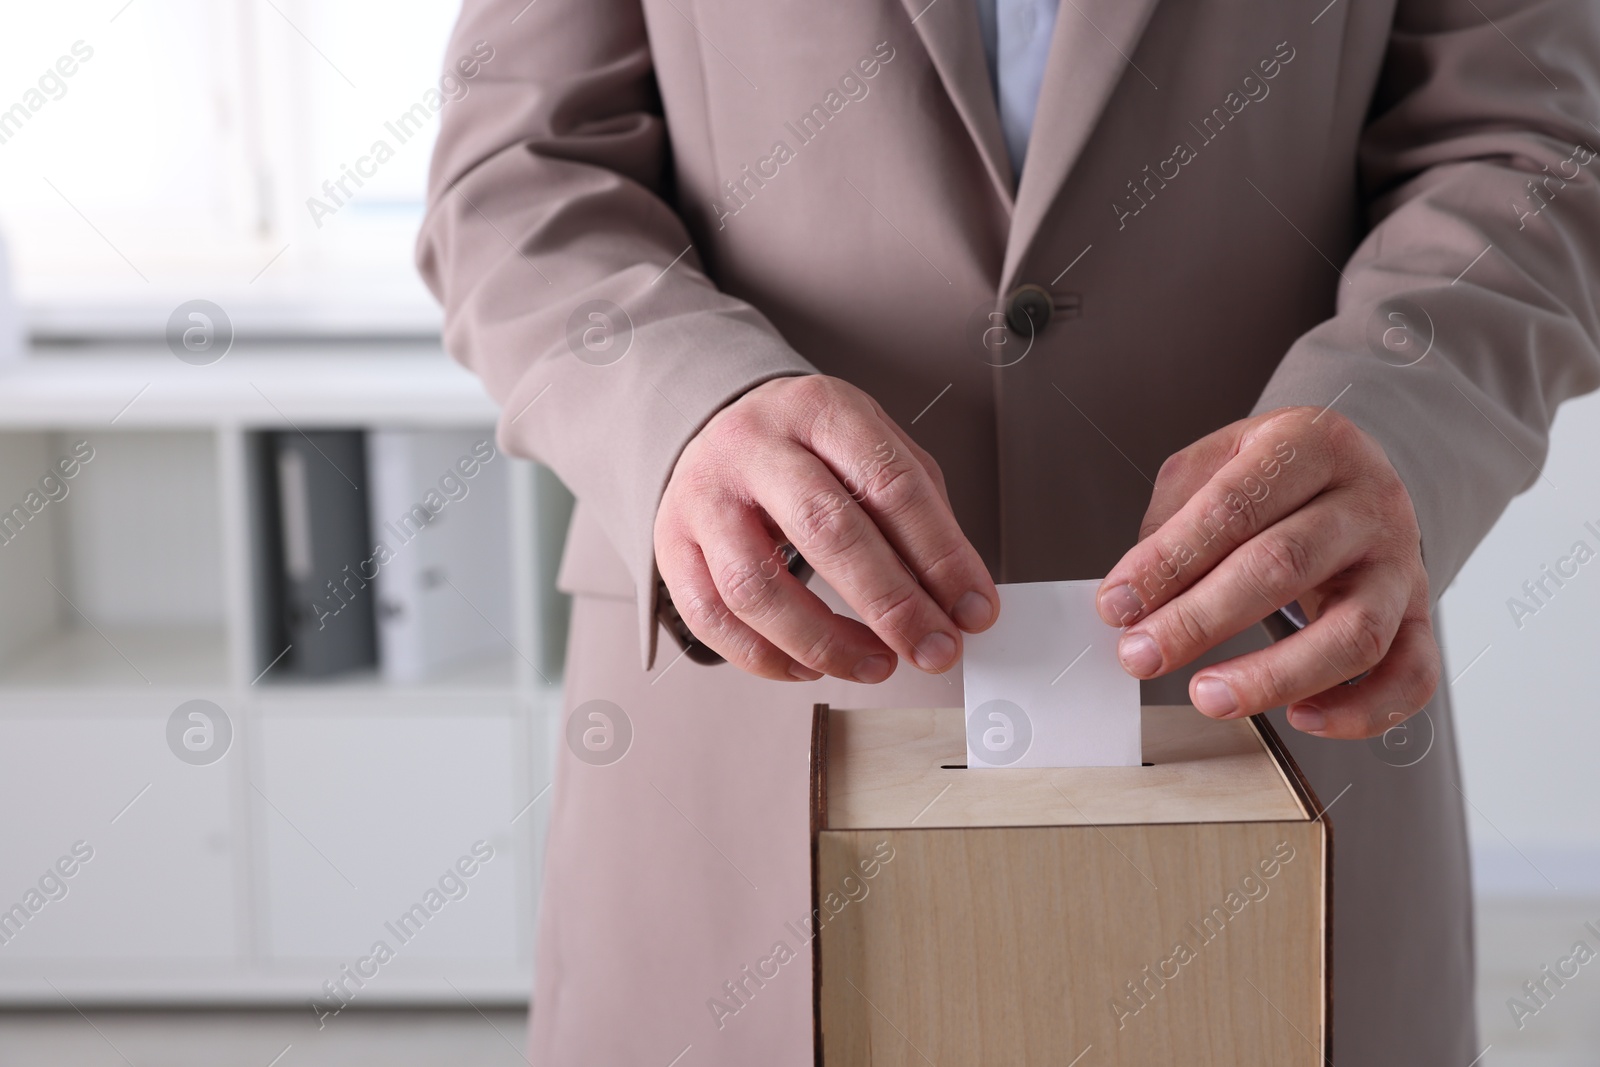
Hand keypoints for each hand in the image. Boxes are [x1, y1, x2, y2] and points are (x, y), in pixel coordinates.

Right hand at [655, 375, 997, 681]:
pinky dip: (765, 658)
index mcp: (820, 410)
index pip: (890, 485)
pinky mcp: (672, 545)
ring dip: (826, 642)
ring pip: (756, 587)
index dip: (941, 555)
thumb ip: (918, 511)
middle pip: (826, 531)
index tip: (973, 609)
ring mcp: (704, 497)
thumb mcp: (872, 446)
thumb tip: (958, 596)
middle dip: (891, 604)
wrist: (724, 430)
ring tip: (877, 663)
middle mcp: (754, 447)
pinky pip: (711, 618)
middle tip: (933, 647)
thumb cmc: (810, 447)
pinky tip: (810, 665)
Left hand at [1095, 407, 1440, 738]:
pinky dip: (1361, 710)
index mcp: (1312, 446)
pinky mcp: (1419, 616)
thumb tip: (1135, 597)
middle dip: (1200, 620)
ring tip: (1207, 696)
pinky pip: (1410, 675)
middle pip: (1285, 566)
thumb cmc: (1275, 478)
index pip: (1233, 508)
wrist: (1355, 476)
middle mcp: (1368, 503)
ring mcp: (1401, 564)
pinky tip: (1302, 718)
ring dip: (1273, 675)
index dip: (1169, 561)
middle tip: (1141, 655)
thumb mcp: (1216, 463)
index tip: (1117, 604)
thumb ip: (1173, 519)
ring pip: (1354, 632)